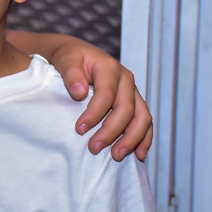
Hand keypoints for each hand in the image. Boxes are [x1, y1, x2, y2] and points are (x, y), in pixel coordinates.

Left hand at [52, 40, 152, 160]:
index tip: (79, 130)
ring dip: (132, 139)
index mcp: (110, 68)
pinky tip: (139, 154)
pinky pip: (145, 122)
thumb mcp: (66, 59)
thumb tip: (79, 92)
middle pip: (127, 109)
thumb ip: (71, 73)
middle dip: (112, 131)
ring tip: (117, 156)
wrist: (79, 55)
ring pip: (142, 117)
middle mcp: (126, 80)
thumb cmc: (70, 59)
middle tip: (94, 148)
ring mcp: (133, 92)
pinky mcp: (135, 103)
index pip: (107, 94)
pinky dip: (144, 138)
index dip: (94, 114)